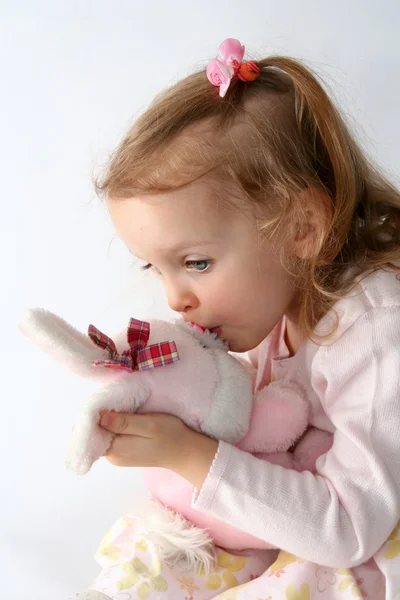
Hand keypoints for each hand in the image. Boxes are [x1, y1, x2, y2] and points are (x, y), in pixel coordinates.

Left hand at [100, 411, 218, 487]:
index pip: (92, 433)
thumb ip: (124, 422)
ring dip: (108, 421)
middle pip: (96, 434)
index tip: (100, 402)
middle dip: (99, 417)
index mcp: (116, 450)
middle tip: (111, 401)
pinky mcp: (125, 452)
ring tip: (118, 407)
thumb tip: (100, 418)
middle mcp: (113, 456)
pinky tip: (123, 417)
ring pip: (104, 434)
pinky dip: (114, 426)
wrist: (185, 452)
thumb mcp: (148, 425)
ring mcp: (118, 456)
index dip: (92, 417)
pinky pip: (112, 437)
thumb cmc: (169, 435)